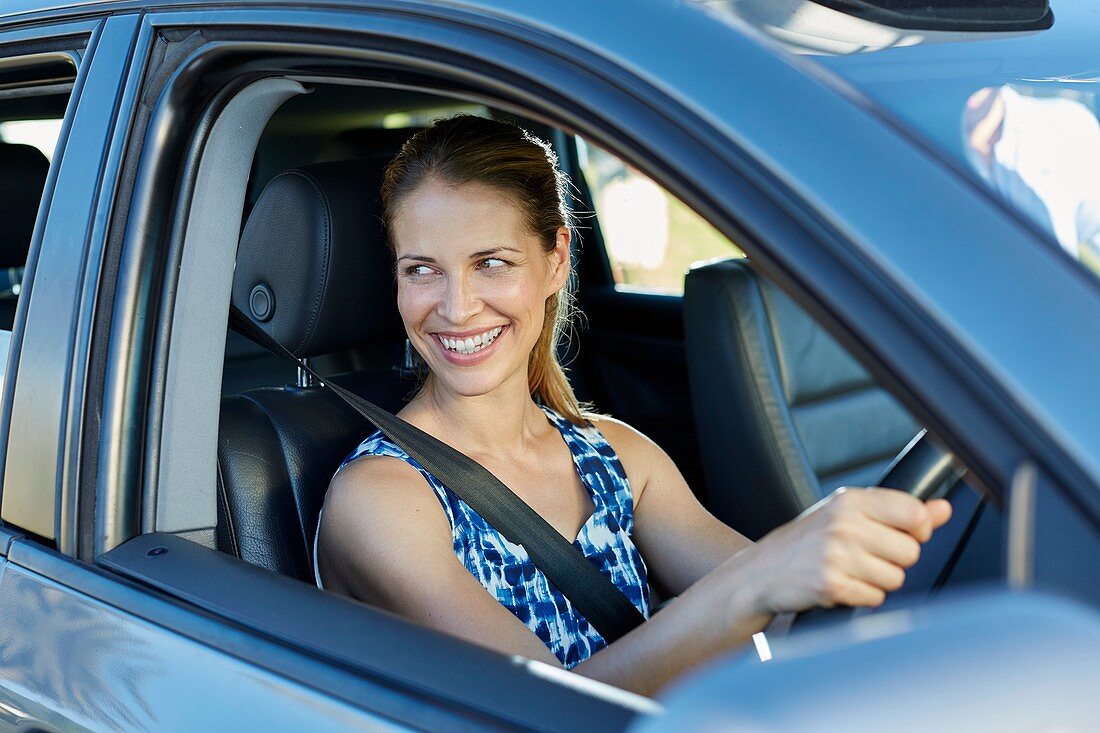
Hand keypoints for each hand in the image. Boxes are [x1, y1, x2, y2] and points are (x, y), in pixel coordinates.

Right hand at [740, 487, 951, 613]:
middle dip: (894, 560)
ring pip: (896, 578)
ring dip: (878, 581)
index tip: (900, 534)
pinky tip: (841, 584)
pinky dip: (862, 597)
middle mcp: (844, 524)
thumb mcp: (848, 516)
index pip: (914, 512)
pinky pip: (875, 598)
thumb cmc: (808, 541)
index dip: (918, 529)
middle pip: (910, 551)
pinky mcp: (832, 584)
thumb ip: (898, 512)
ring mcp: (837, 555)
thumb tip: (943, 509)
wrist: (762, 571)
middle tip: (865, 556)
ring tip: (851, 571)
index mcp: (850, 500)